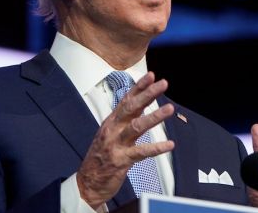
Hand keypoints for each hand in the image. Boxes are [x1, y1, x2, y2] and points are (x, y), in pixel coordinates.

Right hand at [76, 72, 174, 208]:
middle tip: (162, 84)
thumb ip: (125, 120)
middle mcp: (113, 129)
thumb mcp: (110, 134)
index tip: (151, 75)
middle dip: (148, 94)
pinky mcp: (121, 160)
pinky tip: (170, 145)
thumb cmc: (101, 157)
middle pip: (131, 107)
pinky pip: (141, 152)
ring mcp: (116, 144)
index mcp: (112, 122)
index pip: (127, 99)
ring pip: (137, 126)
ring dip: (154, 116)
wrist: (87, 182)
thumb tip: (140, 106)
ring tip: (169, 109)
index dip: (139, 87)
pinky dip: (156, 148)